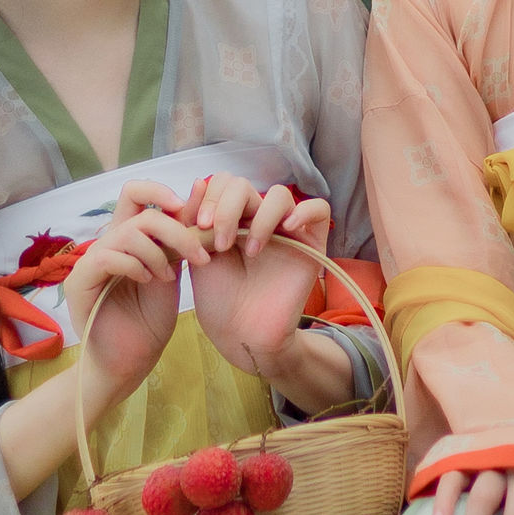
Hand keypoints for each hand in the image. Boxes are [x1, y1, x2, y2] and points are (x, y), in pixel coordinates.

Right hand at [64, 194, 189, 394]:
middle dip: (176, 230)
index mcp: (127, 239)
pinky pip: (107, 256)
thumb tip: (200, 191)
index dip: (159, 192)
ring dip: (157, 253)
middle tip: (198, 255)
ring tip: (168, 277)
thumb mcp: (172, 271)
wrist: (129, 363)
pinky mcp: (79, 282)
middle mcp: (106, 244)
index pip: (134, 194)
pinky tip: (148, 282)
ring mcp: (90, 262)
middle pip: (139, 211)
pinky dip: (135, 265)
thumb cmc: (149, 321)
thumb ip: (181, 237)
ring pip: (128, 232)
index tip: (185, 210)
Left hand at [182, 174, 332, 381]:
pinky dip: (304, 210)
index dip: (210, 196)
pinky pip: (319, 209)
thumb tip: (196, 181)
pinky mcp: (311, 243)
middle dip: (227, 207)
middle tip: (218, 240)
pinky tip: (287, 228)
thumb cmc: (218, 298)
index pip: (224, 183)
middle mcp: (257, 218)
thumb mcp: (197, 253)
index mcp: (230, 217)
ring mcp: (285, 229)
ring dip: (260, 217)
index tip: (198, 226)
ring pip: (280, 194)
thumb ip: (194, 220)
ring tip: (250, 249)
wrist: (240, 333)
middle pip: (245, 184)